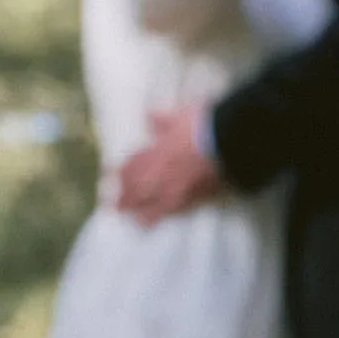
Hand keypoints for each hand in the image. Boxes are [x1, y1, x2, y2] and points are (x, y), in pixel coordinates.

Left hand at [117, 105, 224, 224]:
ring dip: (137, 210)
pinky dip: (158, 216)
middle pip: (136, 188)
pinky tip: (151, 222)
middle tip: (115, 205)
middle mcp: (162, 172)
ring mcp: (176, 188)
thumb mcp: (180, 115)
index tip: (109, 175)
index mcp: (157, 151)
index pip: (132, 163)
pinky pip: (170, 211)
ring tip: (129, 217)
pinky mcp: (193, 198)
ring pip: (150, 203)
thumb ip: (163, 119)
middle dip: (124, 197)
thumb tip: (149, 117)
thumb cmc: (205, 126)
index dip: (119, 171)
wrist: (229, 141)